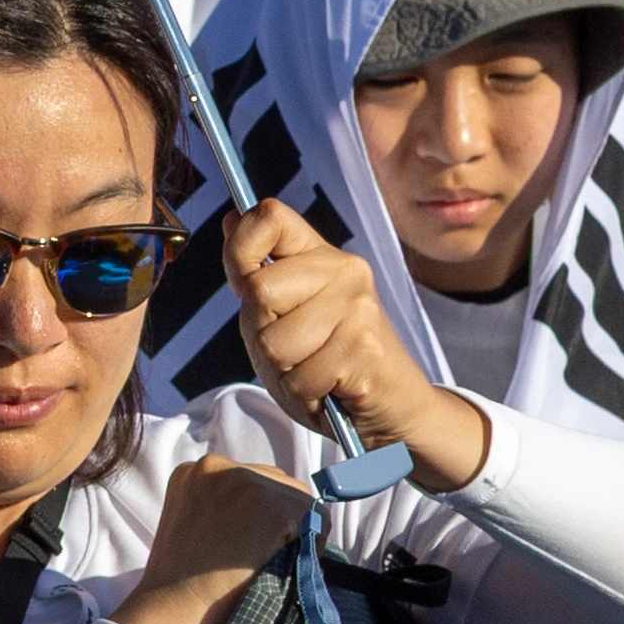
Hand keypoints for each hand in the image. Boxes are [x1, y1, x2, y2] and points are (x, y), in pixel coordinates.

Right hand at [116, 455, 317, 623]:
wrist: (174, 608)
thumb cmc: (179, 585)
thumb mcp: (191, 526)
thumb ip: (224, 510)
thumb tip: (272, 517)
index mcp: (195, 471)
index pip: (250, 480)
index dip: (259, 515)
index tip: (251, 543)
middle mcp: (219, 466)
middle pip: (276, 483)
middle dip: (278, 518)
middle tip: (264, 555)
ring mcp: (247, 482)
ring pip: (298, 500)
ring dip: (295, 531)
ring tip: (270, 562)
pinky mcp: (274, 506)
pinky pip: (316, 520)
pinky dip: (311, 545)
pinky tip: (284, 566)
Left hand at [222, 196, 476, 481]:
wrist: (393, 407)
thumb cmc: (330, 363)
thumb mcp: (283, 316)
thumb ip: (258, 273)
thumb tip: (231, 218)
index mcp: (321, 256)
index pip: (270, 217)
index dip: (241, 249)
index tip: (247, 284)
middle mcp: (344, 272)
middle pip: (259, 290)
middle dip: (262, 334)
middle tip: (294, 349)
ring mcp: (358, 308)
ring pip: (275, 343)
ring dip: (285, 372)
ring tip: (314, 370)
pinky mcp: (364, 349)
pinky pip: (301, 378)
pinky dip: (306, 395)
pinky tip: (330, 389)